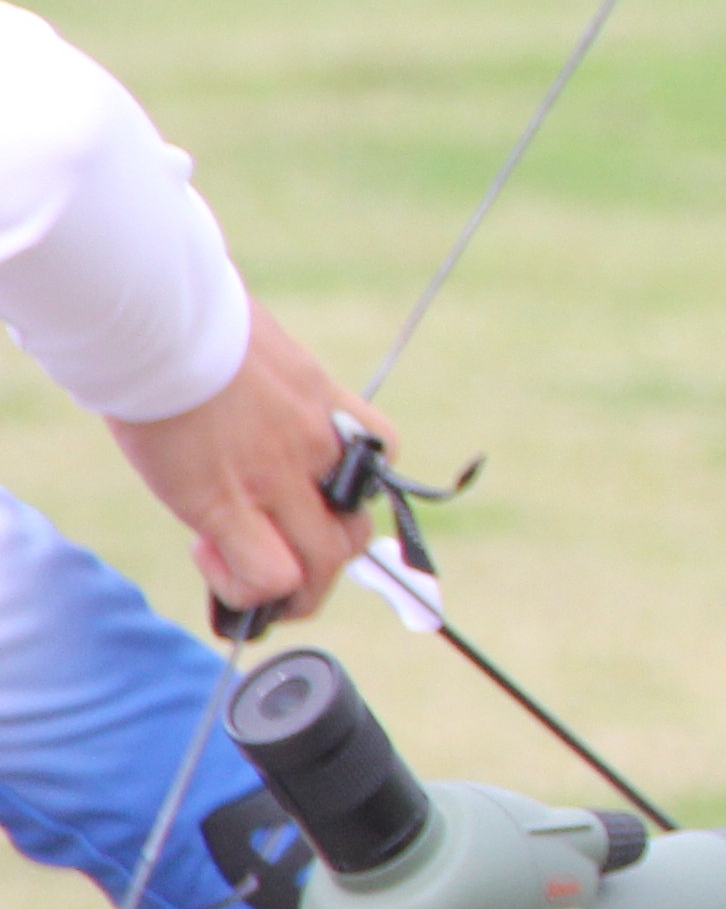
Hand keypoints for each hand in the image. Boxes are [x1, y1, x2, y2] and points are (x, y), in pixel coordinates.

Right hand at [105, 300, 384, 623]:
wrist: (158, 320)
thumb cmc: (187, 317)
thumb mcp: (253, 342)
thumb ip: (262, 380)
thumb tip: (233, 385)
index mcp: (326, 401)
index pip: (382, 453)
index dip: (349, 486)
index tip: (304, 490)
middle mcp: (316, 446)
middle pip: (356, 530)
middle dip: (322, 558)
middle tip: (270, 549)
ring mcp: (276, 479)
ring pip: (324, 565)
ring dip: (294, 591)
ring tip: (243, 577)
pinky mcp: (225, 505)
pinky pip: (267, 574)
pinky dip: (246, 589)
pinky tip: (208, 556)